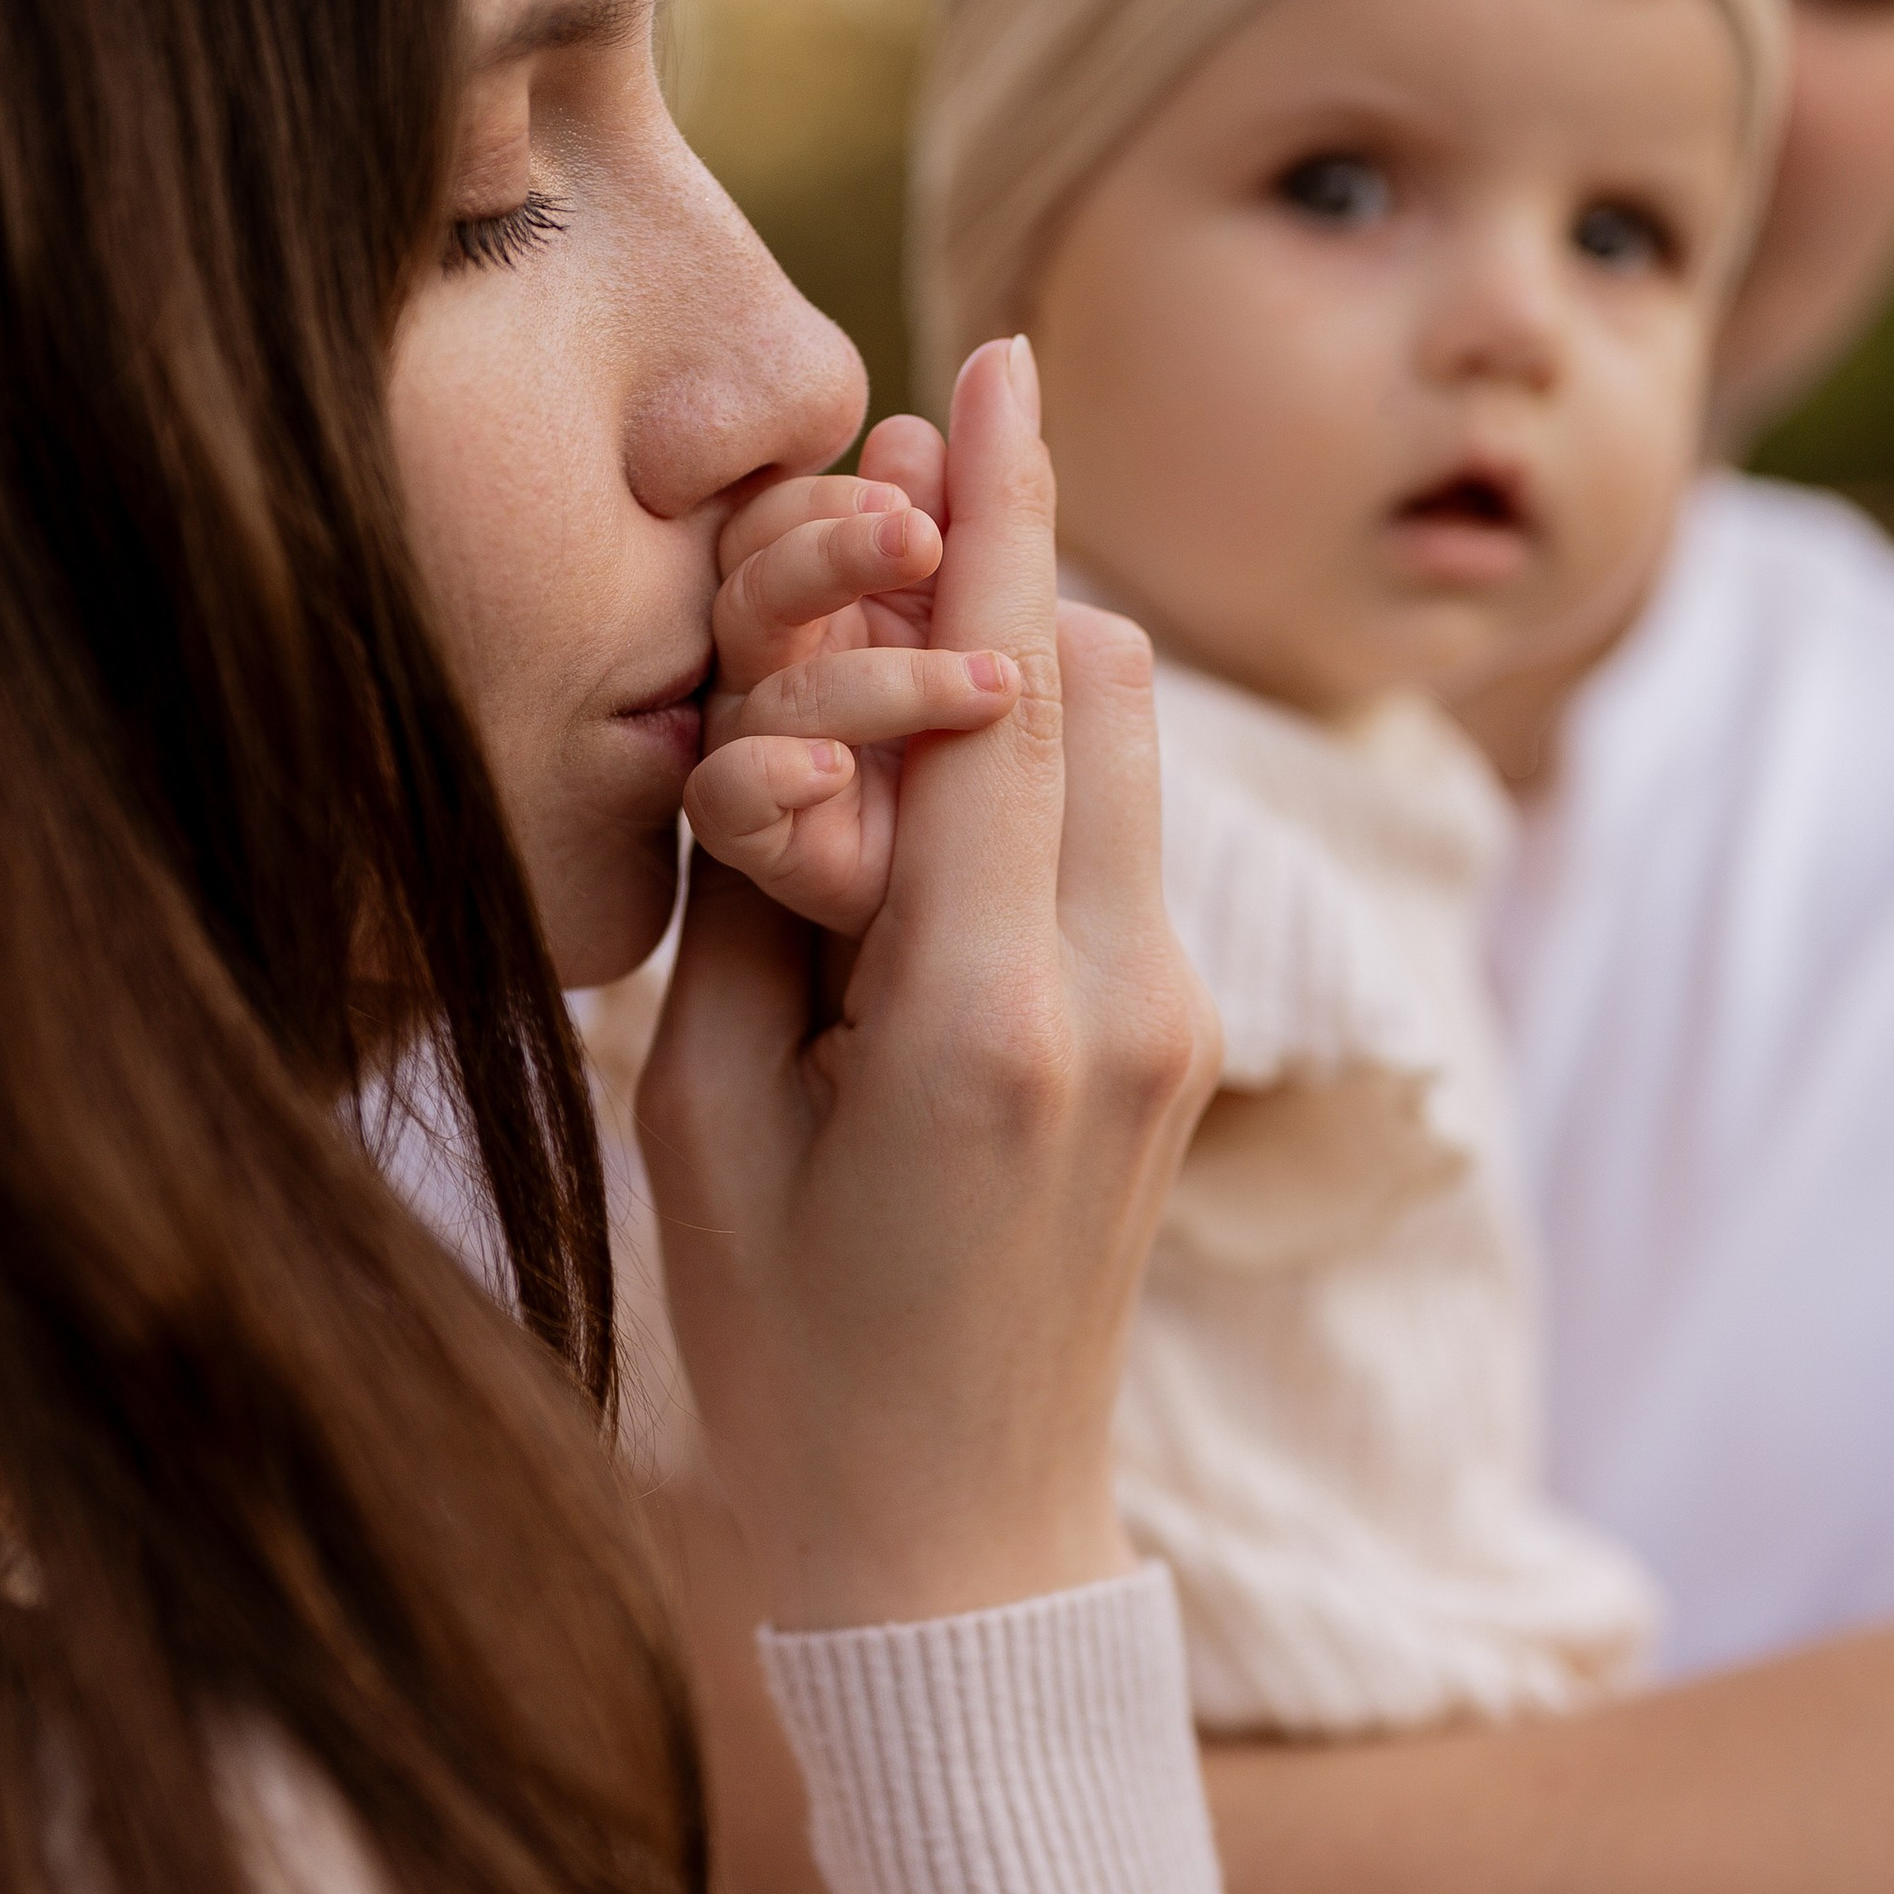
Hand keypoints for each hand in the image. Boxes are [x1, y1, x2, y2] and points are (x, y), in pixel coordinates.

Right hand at [637, 339, 1221, 1629]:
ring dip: (1028, 674)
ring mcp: (1176, 1024)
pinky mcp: (1186, 1047)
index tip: (1000, 357)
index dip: (998, 514)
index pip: (1004, 696)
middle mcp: (1120, 1001)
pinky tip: (932, 820)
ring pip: (1129, 749)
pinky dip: (1042, 777)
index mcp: (982, 1020)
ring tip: (890, 694)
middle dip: (1010, 571)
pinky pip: (1122, 840)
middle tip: (891, 522)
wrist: (948, 1537)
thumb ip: (761, 895)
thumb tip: (805, 716)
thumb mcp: (706, 1110)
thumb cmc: (784, 1343)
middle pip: (1100, 681)